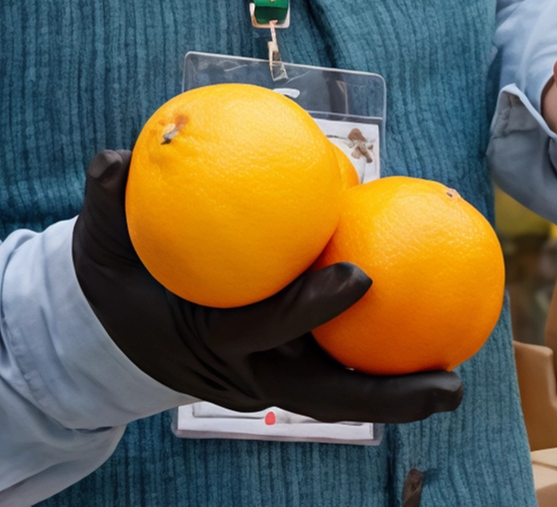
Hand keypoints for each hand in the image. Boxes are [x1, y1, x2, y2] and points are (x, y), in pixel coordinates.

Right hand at [73, 150, 463, 422]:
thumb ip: (109, 200)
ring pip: (336, 397)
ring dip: (395, 396)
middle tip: (449, 385)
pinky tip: (428, 343)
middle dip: (384, 396)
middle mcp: (244, 372)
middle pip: (320, 396)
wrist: (109, 333)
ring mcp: (265, 381)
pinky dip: (378, 368)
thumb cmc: (118, 276)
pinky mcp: (281, 378)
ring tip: (455, 382)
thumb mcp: (101, 240)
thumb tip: (112, 158)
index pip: (261, 328)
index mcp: (207, 338)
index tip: (360, 274)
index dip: (307, 307)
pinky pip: (335, 375)